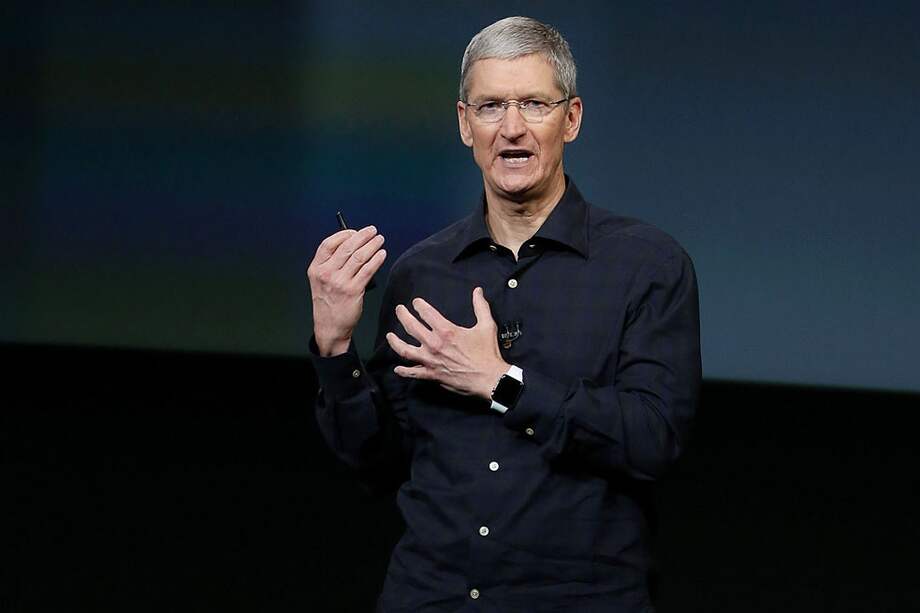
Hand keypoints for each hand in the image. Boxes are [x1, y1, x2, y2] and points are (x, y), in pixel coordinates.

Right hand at [307, 225, 386, 355]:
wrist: (330, 326)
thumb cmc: (328, 301)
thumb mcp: (321, 281)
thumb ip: (331, 263)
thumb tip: (353, 243)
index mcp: (316, 268)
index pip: (328, 244)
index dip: (344, 234)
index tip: (355, 231)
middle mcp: (326, 274)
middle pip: (346, 247)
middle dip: (362, 236)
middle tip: (373, 231)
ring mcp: (339, 282)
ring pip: (359, 257)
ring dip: (372, 245)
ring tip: (379, 240)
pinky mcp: (353, 291)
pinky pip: (367, 270)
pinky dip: (376, 260)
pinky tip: (381, 254)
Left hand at [386, 287, 508, 399]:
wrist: (489, 378)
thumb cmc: (487, 352)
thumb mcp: (487, 326)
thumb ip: (480, 306)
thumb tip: (478, 291)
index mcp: (447, 331)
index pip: (426, 313)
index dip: (419, 305)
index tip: (416, 302)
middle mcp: (435, 344)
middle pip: (411, 327)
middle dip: (403, 316)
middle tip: (399, 310)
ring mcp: (431, 360)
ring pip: (405, 350)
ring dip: (395, 342)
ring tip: (389, 336)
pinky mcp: (432, 374)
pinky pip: (413, 373)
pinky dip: (403, 371)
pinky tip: (397, 369)